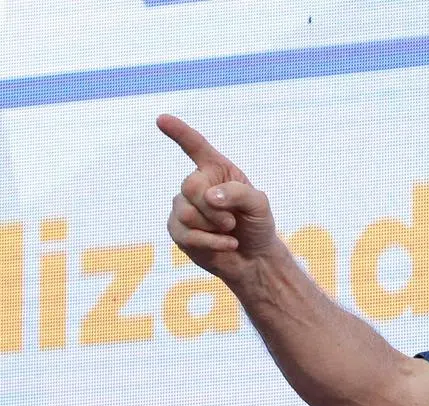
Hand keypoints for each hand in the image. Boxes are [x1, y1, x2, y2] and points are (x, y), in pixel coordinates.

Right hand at [157, 114, 284, 281]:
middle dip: (214, 208)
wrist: (254, 257)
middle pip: (191, 187)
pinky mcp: (177, 230)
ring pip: (187, 212)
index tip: (162, 119)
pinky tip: (226, 243)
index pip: (196, 146)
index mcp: (217, 170)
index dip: (179, 132)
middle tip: (232, 221)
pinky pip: (186, 234)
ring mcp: (183, 207)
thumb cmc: (257, 225)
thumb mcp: (260, 206)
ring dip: (214, 227)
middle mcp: (197, 184)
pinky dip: (212, 242)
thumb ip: (239, 194)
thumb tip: (209, 196)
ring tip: (228, 231)